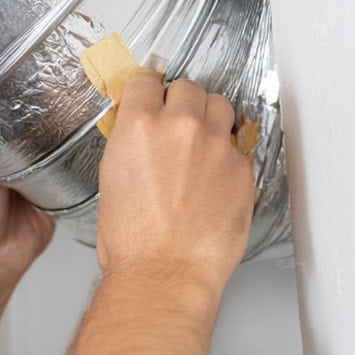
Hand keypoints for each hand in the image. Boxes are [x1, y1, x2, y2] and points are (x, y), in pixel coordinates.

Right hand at [96, 72, 255, 296]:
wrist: (164, 273)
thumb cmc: (133, 241)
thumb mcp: (112, 180)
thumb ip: (129, 145)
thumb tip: (139, 136)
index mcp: (138, 127)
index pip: (146, 81)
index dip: (149, 89)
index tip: (152, 95)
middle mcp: (180, 128)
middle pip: (188, 88)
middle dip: (181, 102)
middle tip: (176, 123)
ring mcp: (216, 146)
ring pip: (221, 106)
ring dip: (210, 118)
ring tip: (201, 143)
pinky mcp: (242, 169)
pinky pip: (238, 146)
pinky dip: (227, 155)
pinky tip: (215, 177)